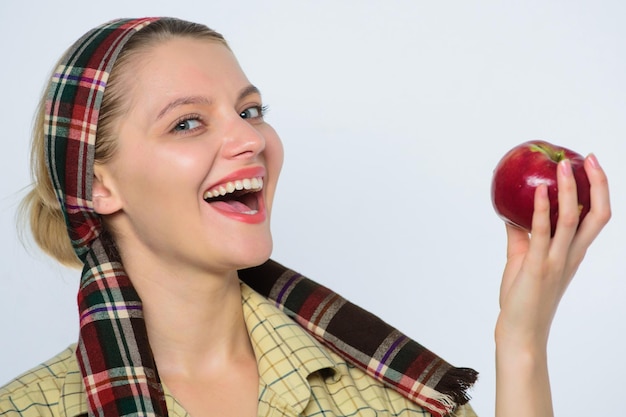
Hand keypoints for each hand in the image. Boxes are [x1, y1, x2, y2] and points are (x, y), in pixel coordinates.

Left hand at [495, 154, 610, 347]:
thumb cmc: (523, 296)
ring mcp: (556, 260)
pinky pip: (542, 232)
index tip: (591, 165)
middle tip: (588, 158)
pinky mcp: (538, 265)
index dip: (599, 191)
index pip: (596, 217)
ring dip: (569, 189)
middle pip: (597, 215)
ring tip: (562, 165)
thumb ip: (521, 235)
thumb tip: (510, 212)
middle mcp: (571, 254)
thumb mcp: (523, 259)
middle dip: (597, 184)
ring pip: (571, 219)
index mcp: (573, 253)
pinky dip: (542, 209)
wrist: (520, 330)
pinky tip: (540, 191)